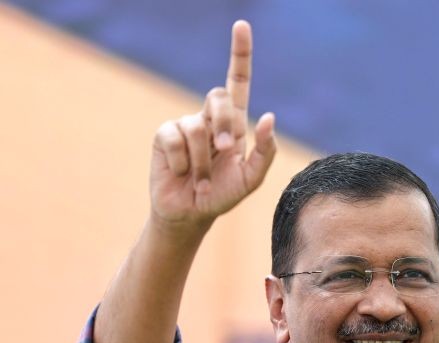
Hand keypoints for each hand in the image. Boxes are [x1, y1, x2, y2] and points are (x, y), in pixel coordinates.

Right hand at [149, 20, 275, 227]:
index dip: (240, 54)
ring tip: (202, 179)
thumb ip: (265, 152)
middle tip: (225, 152)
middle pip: (219, 97)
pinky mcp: (164, 135)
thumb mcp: (251, 179)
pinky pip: (175, 137)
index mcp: (235, 124)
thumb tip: (268, 117)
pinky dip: (183, 161)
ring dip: (204, 159)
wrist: (191, 214)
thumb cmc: (222, 195)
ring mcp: (185, 124)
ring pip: (197, 125)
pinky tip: (182, 173)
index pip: (237, 81)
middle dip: (223, 124)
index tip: (242, 26)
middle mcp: (210, 119)